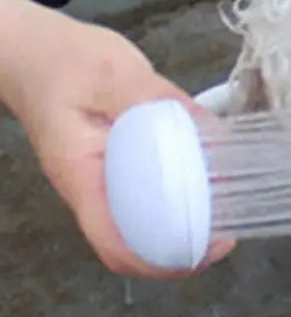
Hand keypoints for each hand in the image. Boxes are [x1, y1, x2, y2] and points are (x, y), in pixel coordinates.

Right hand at [0, 0, 233, 277]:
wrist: (37, 56)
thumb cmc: (64, 62)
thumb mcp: (115, 73)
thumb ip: (163, 102)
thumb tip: (213, 132)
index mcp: (82, 177)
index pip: (114, 243)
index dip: (160, 260)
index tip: (206, 248)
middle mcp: (92, 192)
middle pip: (136, 248)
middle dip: (184, 253)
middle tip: (226, 237)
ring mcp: (106, 187)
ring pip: (145, 231)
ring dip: (187, 233)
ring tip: (224, 220)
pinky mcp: (122, 176)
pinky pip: (152, 204)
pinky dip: (183, 204)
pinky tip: (210, 191)